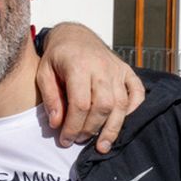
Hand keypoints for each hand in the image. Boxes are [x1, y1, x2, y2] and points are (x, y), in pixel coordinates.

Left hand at [36, 23, 144, 153]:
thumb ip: (50, 98)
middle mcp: (101, 68)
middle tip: (79, 140)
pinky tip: (122, 123)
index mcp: (79, 66)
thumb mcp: (43, 73)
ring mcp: (117, 69)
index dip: (73, 126)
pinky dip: (134, 109)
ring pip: (121, 104)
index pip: (80, 104)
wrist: (75, 35)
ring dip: (112, 128)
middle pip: (103, 106)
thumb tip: (57, 124)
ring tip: (102, 146)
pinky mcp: (126, 70)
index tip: (66, 140)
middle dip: (91, 129)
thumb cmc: (57, 56)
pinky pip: (137, 92)